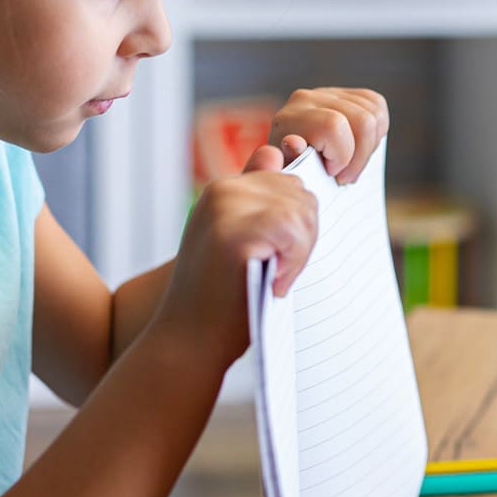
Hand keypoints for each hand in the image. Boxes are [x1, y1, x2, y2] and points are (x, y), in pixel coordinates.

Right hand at [149, 145, 318, 369]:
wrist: (190, 343)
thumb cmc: (224, 301)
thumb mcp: (247, 244)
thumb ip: (263, 204)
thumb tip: (279, 153)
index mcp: (225, 190)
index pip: (291, 183)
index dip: (298, 222)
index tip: (279, 256)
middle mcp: (222, 189)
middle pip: (302, 194)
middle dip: (305, 237)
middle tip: (279, 274)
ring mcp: (223, 206)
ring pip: (301, 209)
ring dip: (301, 252)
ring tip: (276, 279)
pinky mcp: (230, 231)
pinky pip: (292, 228)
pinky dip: (294, 260)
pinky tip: (275, 283)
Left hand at [270, 87, 389, 184]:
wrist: (290, 158)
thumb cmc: (293, 173)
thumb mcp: (290, 175)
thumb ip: (291, 163)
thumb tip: (294, 143)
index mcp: (291, 120)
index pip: (334, 126)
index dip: (342, 155)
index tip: (331, 173)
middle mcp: (308, 99)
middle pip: (362, 120)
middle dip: (360, 156)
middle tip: (346, 176)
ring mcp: (328, 93)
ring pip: (374, 113)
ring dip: (369, 147)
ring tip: (351, 163)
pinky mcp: (346, 93)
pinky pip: (377, 105)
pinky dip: (376, 131)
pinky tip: (359, 147)